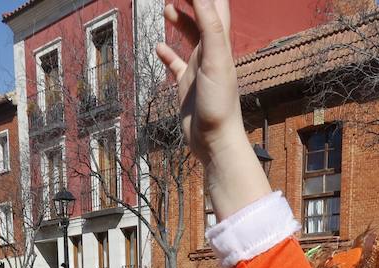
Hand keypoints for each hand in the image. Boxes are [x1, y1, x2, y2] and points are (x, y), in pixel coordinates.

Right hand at [157, 0, 269, 218]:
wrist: (215, 141)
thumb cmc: (219, 105)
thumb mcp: (215, 61)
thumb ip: (210, 27)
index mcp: (219, 43)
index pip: (214, 5)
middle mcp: (210, 52)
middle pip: (202, 16)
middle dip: (191, 0)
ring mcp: (199, 69)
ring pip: (189, 37)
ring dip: (181, 20)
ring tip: (166, 7)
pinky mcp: (187, 86)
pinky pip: (176, 64)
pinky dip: (168, 54)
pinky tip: (158, 47)